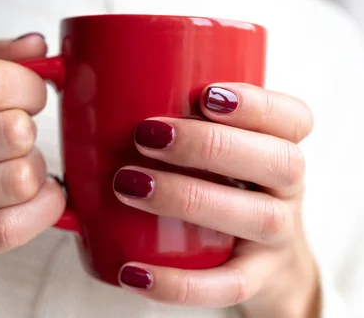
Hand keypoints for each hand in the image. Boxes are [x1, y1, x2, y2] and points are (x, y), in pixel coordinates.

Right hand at [0, 34, 65, 315]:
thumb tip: (36, 45)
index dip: (29, 89)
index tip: (33, 98)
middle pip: (10, 132)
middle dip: (31, 135)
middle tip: (20, 141)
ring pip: (16, 180)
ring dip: (37, 173)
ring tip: (23, 170)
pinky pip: (9, 228)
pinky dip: (43, 209)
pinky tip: (41, 198)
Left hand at [113, 84, 319, 317]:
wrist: (260, 261)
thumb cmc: (218, 183)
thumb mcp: (211, 147)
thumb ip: (166, 111)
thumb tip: (70, 78)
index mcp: (278, 145)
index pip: (293, 118)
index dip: (258, 103)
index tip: (206, 94)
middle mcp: (288, 188)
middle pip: (279, 161)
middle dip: (210, 144)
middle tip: (147, 134)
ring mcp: (277, 236)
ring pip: (256, 217)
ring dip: (190, 196)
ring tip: (128, 184)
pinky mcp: (256, 279)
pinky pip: (227, 286)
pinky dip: (179, 282)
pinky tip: (134, 271)